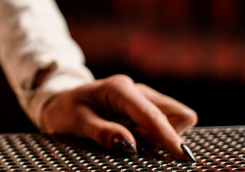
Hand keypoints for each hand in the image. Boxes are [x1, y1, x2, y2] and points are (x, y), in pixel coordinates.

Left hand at [41, 74, 197, 159]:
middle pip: (177, 113)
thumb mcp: (75, 121)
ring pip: (176, 118)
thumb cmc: (66, 110)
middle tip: (136, 143)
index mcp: (119, 88)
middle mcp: (136, 90)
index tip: (182, 156)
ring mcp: (144, 98)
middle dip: (166, 135)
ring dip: (160, 135)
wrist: (61, 101)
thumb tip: (129, 145)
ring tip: (131, 138)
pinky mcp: (147, 108)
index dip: (169, 136)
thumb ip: (102, 132)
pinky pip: (166, 123)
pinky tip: (134, 136)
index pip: (152, 114)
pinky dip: (156, 135)